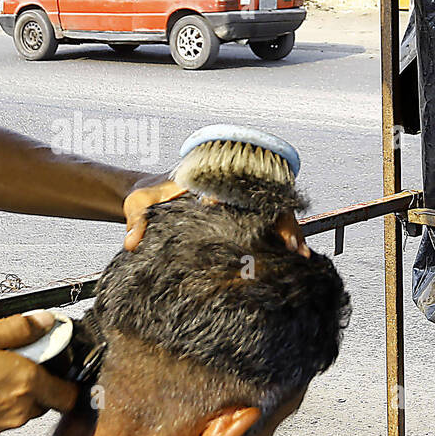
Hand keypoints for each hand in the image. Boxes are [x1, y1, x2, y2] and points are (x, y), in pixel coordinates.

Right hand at [0, 313, 77, 435]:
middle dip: (35, 383)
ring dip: (9, 396)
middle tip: (10, 363)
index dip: (65, 377)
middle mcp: (18, 411)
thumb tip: (43, 322)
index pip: (69, 393)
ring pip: (18, 411)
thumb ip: (17, 328)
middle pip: (44, 400)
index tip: (54, 363)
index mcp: (26, 383)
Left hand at [123, 175, 308, 255]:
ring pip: (271, 213)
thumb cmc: (142, 197)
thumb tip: (132, 244)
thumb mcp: (138, 206)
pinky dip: (282, 237)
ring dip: (288, 233)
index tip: (268, 228)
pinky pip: (267, 222)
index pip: (238, 191)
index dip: (255, 208)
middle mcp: (229, 186)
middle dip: (283, 224)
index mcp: (209, 179)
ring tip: (302, 256)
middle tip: (295, 247)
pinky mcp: (239, 212)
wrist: (145, 192)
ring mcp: (237, 199)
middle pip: (265, 202)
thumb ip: (136, 223)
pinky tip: (295, 255)